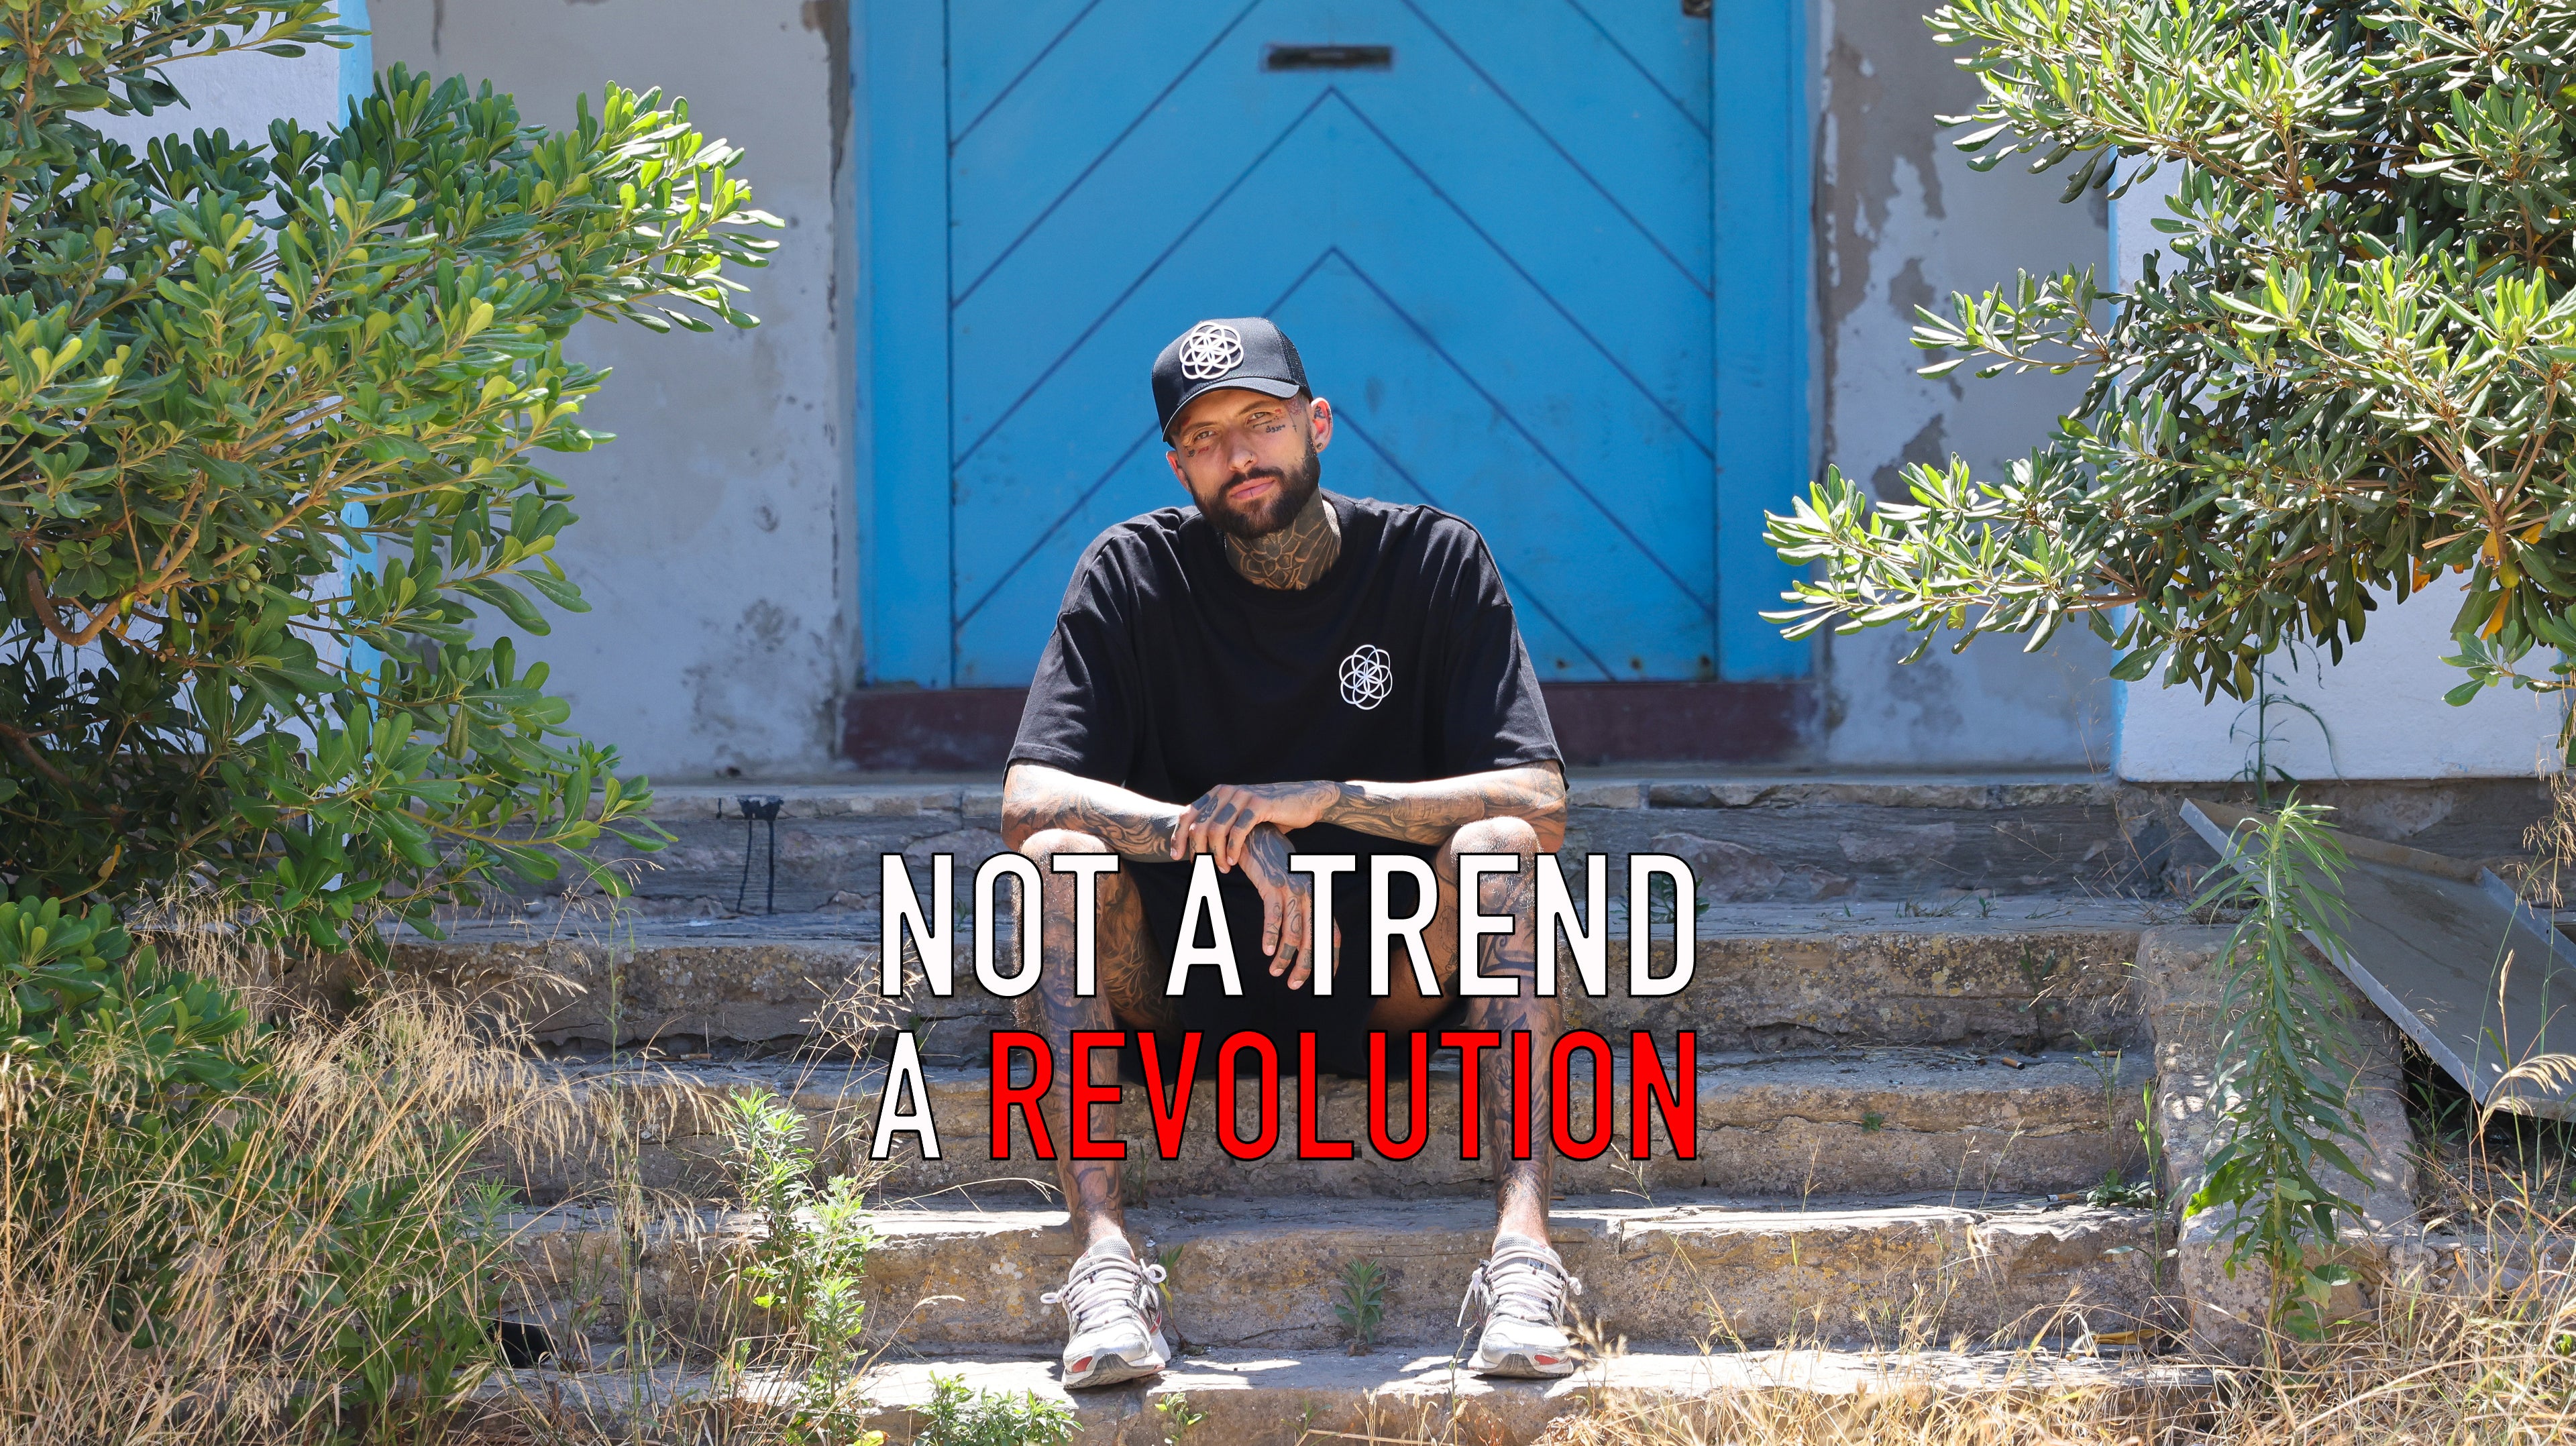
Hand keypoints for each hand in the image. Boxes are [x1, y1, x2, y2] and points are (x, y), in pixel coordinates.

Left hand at [1173, 780, 1339, 868]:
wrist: (1305, 801)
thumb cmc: (1272, 814)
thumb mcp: (1241, 817)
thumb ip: (1222, 825)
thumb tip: (1198, 846)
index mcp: (1218, 793)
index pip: (1188, 814)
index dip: (1178, 836)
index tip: (1176, 857)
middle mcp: (1226, 791)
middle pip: (1199, 824)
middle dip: (1196, 850)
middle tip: (1201, 869)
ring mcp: (1242, 796)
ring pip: (1216, 829)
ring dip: (1216, 854)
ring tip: (1222, 869)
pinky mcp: (1258, 804)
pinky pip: (1238, 831)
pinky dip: (1233, 849)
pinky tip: (1234, 862)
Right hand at [1238, 824, 1341, 990]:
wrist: (1257, 834)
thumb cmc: (1274, 863)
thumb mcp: (1293, 885)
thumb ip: (1300, 907)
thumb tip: (1301, 936)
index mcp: (1318, 895)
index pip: (1332, 933)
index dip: (1331, 957)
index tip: (1327, 979)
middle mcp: (1311, 893)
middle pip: (1314, 938)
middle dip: (1306, 966)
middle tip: (1294, 986)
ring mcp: (1293, 888)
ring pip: (1294, 931)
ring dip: (1285, 956)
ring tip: (1274, 973)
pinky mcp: (1273, 884)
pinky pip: (1274, 916)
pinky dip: (1271, 935)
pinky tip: (1266, 951)